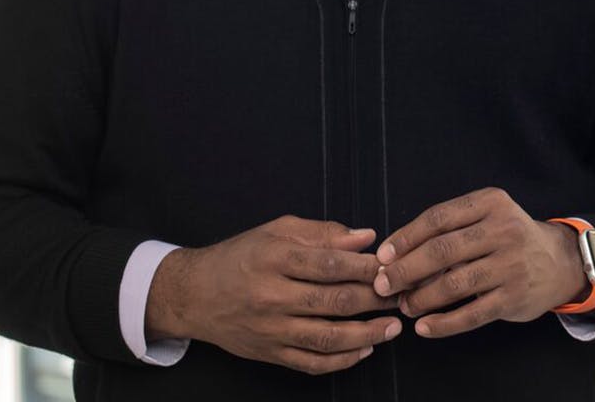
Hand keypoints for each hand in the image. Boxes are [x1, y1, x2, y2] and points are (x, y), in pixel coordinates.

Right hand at [146, 215, 402, 374]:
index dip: (365, 267)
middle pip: (333, 302)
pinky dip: (341, 360)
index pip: (329, 265)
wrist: (194, 294)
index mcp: (275, 259)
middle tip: (400, 296)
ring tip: (393, 328)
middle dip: (374, 300)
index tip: (391, 265)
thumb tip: (366, 237)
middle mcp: (272, 296)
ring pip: (327, 337)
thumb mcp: (277, 230)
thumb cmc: (241, 256)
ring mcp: (271, 329)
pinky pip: (311, 363)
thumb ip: (323, 232)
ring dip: (366, 334)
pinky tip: (364, 350)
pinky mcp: (270, 353)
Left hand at [372, 188, 589, 337]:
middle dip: (405, 270)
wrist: (560, 261)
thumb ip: (449, 230)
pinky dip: (444, 324)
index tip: (382, 256)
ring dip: (421, 298)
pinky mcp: (514, 297)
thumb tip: (396, 256)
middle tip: (382, 285)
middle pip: (442, 250)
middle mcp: (504, 230)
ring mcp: (511, 265)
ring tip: (405, 306)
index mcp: (491, 203)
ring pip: (455, 284)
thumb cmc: (509, 238)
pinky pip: (472, 314)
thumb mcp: (486, 217)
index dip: (405, 238)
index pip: (438, 218)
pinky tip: (425, 327)